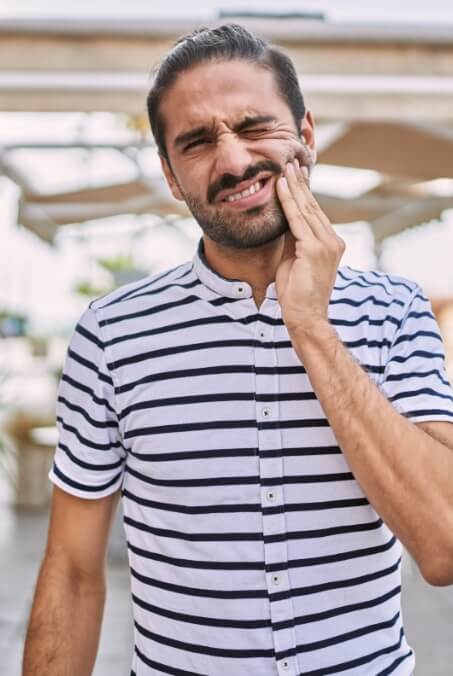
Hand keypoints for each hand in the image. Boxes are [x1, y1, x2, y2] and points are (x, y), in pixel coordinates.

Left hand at [275, 159, 344, 335]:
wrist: (305, 317)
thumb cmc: (297, 294)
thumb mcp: (294, 260)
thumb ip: (292, 240)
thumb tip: (284, 221)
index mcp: (330, 243)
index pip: (315, 213)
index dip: (304, 193)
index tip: (297, 175)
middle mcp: (333, 241)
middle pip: (312, 206)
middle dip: (300, 183)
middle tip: (291, 162)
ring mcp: (326, 244)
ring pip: (306, 209)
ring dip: (293, 186)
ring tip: (284, 167)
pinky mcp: (314, 249)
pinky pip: (297, 219)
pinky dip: (287, 201)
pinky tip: (280, 186)